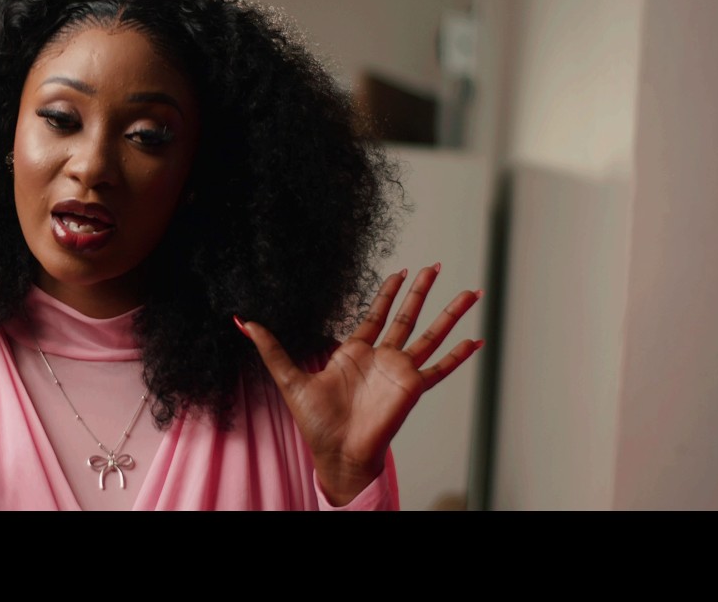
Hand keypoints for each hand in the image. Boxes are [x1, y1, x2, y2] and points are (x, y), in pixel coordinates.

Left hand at [236, 264, 482, 505]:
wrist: (336, 451)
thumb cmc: (315, 422)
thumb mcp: (287, 377)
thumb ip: (270, 347)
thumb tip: (242, 321)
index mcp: (355, 351)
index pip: (376, 313)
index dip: (388, 292)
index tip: (401, 271)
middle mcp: (381, 358)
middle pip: (407, 316)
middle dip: (421, 291)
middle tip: (435, 266)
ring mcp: (400, 372)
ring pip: (430, 335)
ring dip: (449, 314)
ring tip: (469, 292)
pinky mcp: (412, 388)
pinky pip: (440, 369)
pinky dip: (459, 356)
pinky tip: (476, 340)